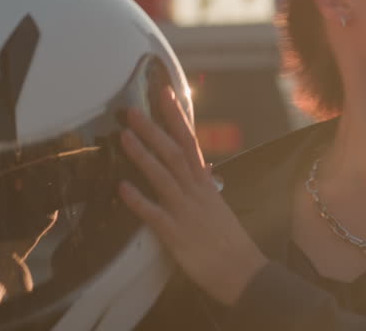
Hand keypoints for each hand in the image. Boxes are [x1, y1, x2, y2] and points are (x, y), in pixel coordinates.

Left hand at [118, 86, 267, 306]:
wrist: (244, 273)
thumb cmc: (230, 240)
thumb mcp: (219, 204)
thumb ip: (207, 183)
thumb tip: (203, 166)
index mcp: (205, 183)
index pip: (190, 141)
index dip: (176, 117)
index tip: (163, 93)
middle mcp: (196, 191)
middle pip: (173, 153)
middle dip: (153, 130)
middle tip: (132, 111)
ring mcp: (186, 212)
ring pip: (163, 177)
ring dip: (143, 156)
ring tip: (124, 137)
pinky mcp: (176, 234)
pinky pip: (155, 214)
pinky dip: (138, 201)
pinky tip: (121, 188)